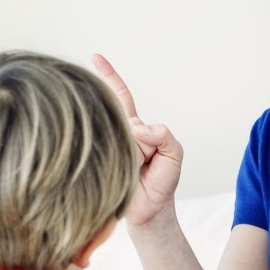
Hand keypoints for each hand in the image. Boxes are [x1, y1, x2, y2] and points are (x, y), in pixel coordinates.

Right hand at [91, 53, 183, 226]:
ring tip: (136, 173)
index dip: (109, 77)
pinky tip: (127, 170)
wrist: (149, 212)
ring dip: (135, 156)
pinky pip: (110, 151)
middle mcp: (115, 133)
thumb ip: (165, 136)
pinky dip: (126, 159)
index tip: (95, 57)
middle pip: (124, 120)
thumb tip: (139, 129)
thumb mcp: (174, 154)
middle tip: (143, 165)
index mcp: (133, 127)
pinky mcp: (99, 164)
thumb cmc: (161, 182)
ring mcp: (104, 147)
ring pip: (122, 138)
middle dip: (138, 141)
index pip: (120, 97)